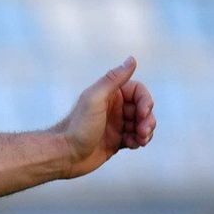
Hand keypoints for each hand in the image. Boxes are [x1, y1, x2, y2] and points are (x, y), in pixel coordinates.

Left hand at [56, 56, 156, 178]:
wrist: (65, 155)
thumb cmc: (78, 127)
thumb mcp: (95, 99)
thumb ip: (113, 79)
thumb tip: (132, 59)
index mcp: (108, 94)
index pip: (138, 91)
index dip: (146, 101)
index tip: (144, 113)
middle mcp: (113, 107)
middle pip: (143, 108)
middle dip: (147, 119)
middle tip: (143, 131)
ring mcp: (115, 124)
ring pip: (142, 124)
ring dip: (146, 131)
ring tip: (140, 140)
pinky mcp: (116, 140)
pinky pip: (136, 137)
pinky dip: (139, 140)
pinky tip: (132, 145)